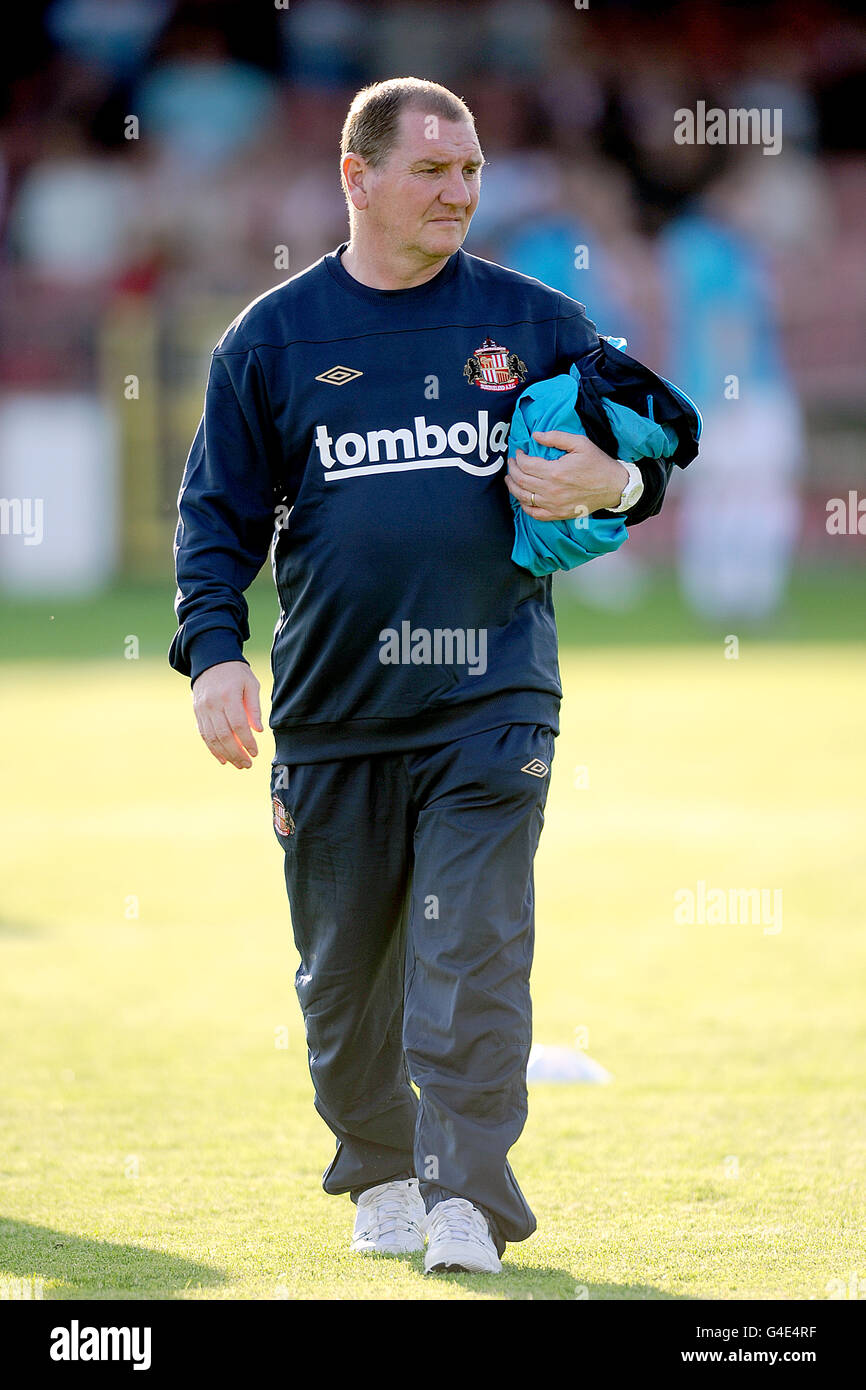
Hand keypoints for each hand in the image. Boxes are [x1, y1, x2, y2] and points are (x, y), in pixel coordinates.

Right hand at [192, 661, 262, 768]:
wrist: (211, 660)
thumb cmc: (236, 673)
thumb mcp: (251, 684)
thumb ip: (255, 707)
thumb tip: (259, 730)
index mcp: (228, 696)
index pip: (238, 725)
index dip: (247, 742)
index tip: (255, 752)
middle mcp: (213, 704)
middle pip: (224, 735)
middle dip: (237, 753)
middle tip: (248, 764)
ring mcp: (203, 709)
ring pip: (213, 738)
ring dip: (226, 754)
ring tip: (238, 764)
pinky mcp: (197, 713)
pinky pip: (204, 735)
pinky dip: (213, 749)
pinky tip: (223, 759)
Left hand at [506, 431, 626, 519]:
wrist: (614, 487)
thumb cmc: (597, 463)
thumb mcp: (580, 443)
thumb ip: (555, 437)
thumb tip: (535, 435)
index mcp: (555, 471)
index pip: (526, 464)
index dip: (519, 457)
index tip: (519, 452)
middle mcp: (551, 490)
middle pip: (521, 480)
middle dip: (512, 469)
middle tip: (512, 463)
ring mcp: (554, 505)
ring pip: (523, 497)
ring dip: (513, 487)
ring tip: (510, 478)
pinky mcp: (558, 514)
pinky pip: (534, 513)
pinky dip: (524, 506)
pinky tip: (522, 497)